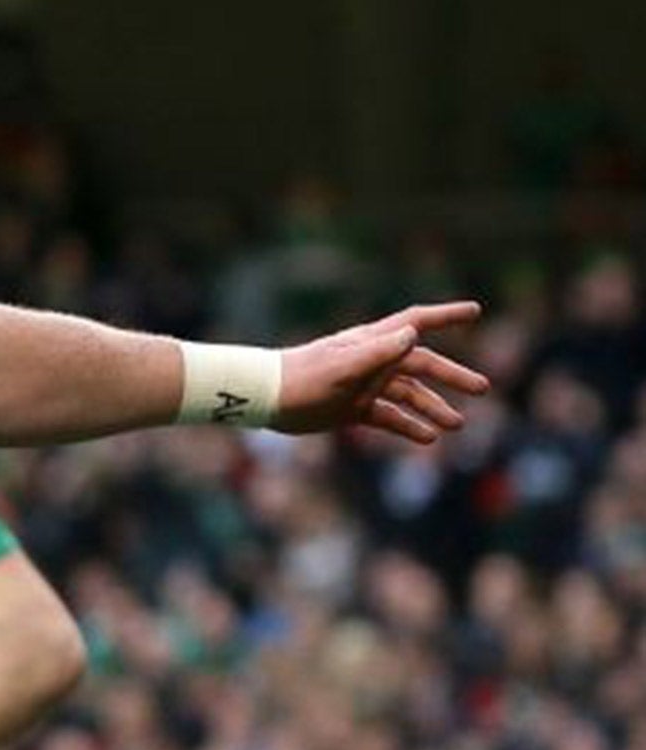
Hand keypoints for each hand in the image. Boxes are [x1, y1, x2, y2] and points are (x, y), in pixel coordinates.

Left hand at [274, 301, 487, 443]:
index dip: (445, 315)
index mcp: (372, 343)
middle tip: (483, 388)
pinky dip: (407, 426)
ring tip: (456, 425)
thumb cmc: (302, 378)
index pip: (415, 322)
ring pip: (407, 395)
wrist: (266, 399)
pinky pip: (388, 417)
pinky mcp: (352, 408)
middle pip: (421, 365)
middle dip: (451, 375)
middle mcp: (372, 361)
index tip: (475, 310)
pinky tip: (428, 439)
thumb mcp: (343, 367)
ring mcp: (363, 385)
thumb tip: (414, 333)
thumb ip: (378, 352)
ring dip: (432, 408)